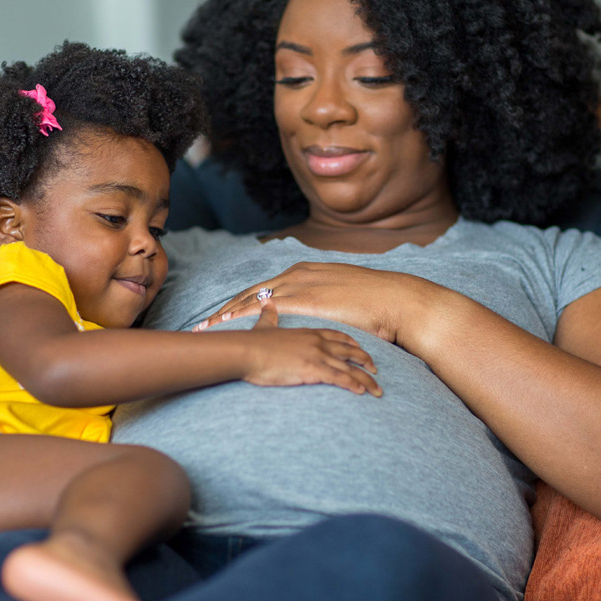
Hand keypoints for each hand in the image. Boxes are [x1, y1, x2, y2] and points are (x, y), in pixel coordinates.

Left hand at [194, 262, 429, 344]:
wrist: (395, 300)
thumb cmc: (375, 304)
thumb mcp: (343, 296)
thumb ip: (325, 302)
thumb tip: (320, 314)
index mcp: (305, 272)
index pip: (265, 288)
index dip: (243, 302)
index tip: (225, 314)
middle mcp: (297, 274)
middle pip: (251, 292)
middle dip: (227, 308)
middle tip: (205, 323)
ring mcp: (299, 285)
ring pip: (251, 299)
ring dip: (227, 314)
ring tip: (207, 328)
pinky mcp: (303, 300)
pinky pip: (263, 309)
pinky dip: (241, 317)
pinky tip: (227, 327)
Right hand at [241, 298, 381, 395]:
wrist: (245, 351)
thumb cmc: (252, 342)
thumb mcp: (264, 326)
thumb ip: (269, 316)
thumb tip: (266, 304)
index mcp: (308, 332)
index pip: (337, 335)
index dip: (351, 343)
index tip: (361, 349)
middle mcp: (317, 342)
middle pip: (349, 350)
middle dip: (366, 360)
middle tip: (376, 369)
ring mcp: (317, 355)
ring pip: (350, 367)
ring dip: (366, 379)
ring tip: (377, 390)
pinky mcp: (313, 369)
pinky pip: (340, 378)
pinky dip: (353, 385)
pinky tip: (362, 392)